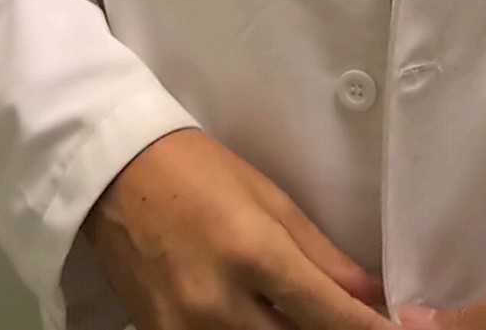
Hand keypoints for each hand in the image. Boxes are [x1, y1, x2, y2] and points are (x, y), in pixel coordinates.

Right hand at [83, 127, 392, 328]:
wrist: (113, 173)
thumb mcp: (270, 201)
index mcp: (251, 254)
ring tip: (304, 319)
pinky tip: (265, 324)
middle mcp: (217, 303)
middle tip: (346, 324)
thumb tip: (372, 297)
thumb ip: (323, 257)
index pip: (328, 315)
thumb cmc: (198, 172)